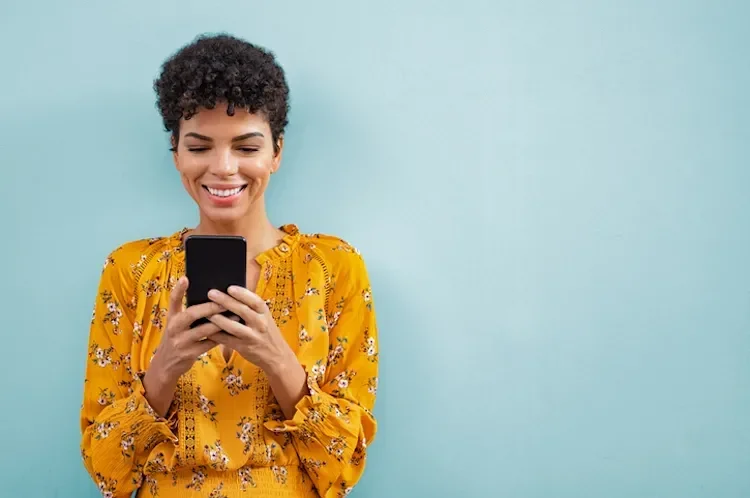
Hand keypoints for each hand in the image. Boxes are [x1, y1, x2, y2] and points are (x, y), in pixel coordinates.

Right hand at [143, 276, 224, 415]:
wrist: (165, 366)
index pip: (173, 301)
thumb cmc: (177, 339)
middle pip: (191, 314)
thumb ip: (188, 313)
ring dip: (220, 322)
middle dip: (210, 307)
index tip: (186, 278)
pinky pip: (208, 344)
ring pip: (203, 330)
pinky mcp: (188, 354)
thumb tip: (211, 298)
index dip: (178, 289)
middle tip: (225, 300)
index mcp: (171, 317)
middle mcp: (173, 328)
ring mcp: (180, 342)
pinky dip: (221, 337)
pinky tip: (232, 331)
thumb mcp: (177, 325)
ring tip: (235, 315)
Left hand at [207, 285, 309, 418]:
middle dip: (225, 301)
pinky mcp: (244, 348)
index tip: (229, 287)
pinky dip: (216, 334)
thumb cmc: (267, 333)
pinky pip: (227, 340)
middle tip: (211, 293)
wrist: (277, 356)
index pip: (255, 301)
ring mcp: (252, 336)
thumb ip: (251, 309)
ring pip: (233, 326)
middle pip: (242, 311)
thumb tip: (230, 294)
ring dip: (219, 319)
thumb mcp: (264, 318)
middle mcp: (260, 324)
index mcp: (265, 313)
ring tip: (207, 312)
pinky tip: (206, 329)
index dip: (242, 293)